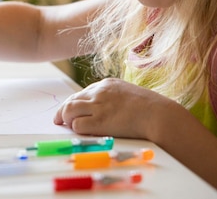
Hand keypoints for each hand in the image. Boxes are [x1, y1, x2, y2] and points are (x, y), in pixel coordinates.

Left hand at [53, 78, 176, 139]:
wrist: (159, 115)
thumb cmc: (150, 108)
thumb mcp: (129, 95)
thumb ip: (114, 98)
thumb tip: (103, 108)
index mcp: (107, 84)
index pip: (82, 92)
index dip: (74, 102)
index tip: (70, 109)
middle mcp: (99, 92)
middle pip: (72, 99)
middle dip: (63, 110)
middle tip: (58, 119)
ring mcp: (98, 106)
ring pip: (69, 110)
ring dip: (65, 118)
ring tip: (64, 125)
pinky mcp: (99, 121)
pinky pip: (77, 124)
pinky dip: (75, 128)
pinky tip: (79, 131)